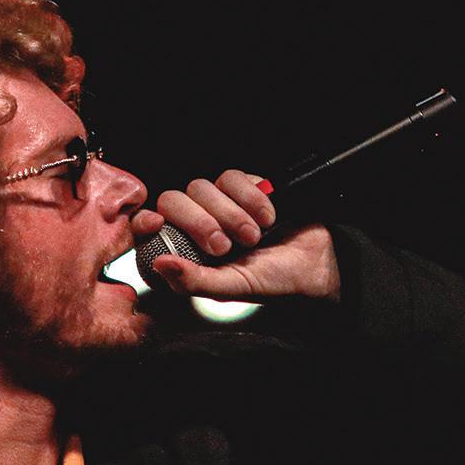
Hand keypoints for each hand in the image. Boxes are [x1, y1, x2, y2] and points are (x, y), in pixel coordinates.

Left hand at [131, 169, 340, 302]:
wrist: (319, 261)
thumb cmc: (275, 281)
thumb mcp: (232, 288)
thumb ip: (194, 280)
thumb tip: (160, 264)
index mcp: (186, 253)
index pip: (147, 228)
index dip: (145, 222)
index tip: (158, 224)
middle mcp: (197, 226)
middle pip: (172, 200)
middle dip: (200, 222)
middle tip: (224, 246)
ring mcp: (219, 204)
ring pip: (201, 187)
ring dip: (231, 214)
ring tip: (254, 237)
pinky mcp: (243, 186)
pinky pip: (231, 177)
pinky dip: (250, 198)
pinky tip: (267, 217)